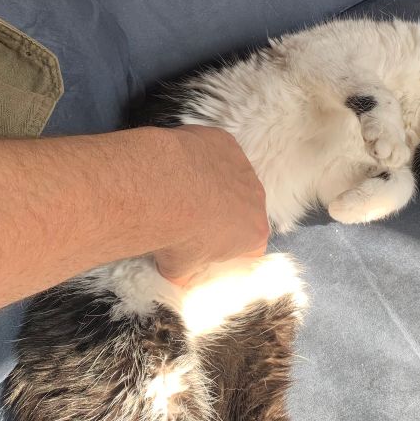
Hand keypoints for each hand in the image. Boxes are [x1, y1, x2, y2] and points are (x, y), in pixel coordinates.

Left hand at [152, 126, 268, 285]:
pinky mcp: (225, 141)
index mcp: (254, 233)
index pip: (251, 245)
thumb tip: (177, 280)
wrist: (162, 190)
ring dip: (211, 182)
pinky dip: (200, 156)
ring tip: (180, 189)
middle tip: (191, 217)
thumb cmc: (176, 235)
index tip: (207, 248)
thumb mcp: (179, 270)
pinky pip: (215, 150)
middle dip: (223, 212)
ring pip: (231, 176)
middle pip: (244, 207)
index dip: (229, 248)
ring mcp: (242, 166)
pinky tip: (178, 164)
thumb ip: (186, 274)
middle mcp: (257, 198)